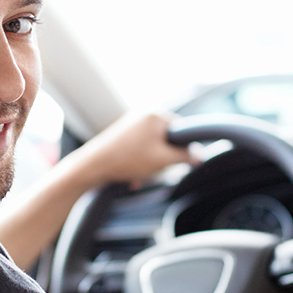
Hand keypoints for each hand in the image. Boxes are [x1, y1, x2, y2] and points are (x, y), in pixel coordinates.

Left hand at [65, 112, 195, 188]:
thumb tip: (200, 155)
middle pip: (165, 141)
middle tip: (154, 172)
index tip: (181, 162)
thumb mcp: (162, 160)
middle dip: (162, 160)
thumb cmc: (127, 160)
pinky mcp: (121, 136)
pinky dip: (138, 164)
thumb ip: (185, 156)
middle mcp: (142, 115)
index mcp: (154, 115)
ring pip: (152, 149)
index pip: (181, 129)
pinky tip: (131, 177)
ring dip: (149, 166)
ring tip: (139, 177)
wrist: (92, 167)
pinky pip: (138, 151)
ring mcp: (130, 125)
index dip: (183, 148)